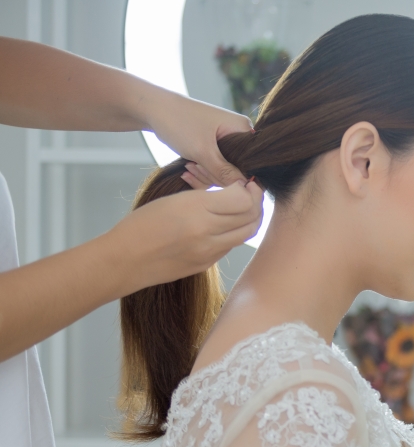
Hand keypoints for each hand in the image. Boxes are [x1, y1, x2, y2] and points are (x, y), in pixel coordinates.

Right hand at [105, 180, 263, 289]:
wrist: (125, 259)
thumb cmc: (142, 223)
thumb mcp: (174, 199)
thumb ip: (207, 195)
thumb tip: (235, 190)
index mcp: (196, 210)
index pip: (244, 200)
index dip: (250, 189)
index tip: (246, 182)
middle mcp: (207, 233)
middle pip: (251, 218)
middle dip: (257, 203)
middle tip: (251, 193)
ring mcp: (209, 252)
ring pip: (246, 234)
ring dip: (250, 219)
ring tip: (242, 207)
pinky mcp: (207, 264)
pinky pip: (231, 246)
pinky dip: (235, 232)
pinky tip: (225, 224)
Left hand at [140, 89, 251, 186]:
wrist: (153, 109)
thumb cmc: (179, 122)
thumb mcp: (202, 151)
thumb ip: (224, 172)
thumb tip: (245, 190)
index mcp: (243, 130)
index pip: (252, 164)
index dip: (237, 177)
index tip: (214, 176)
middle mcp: (238, 135)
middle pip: (238, 170)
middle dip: (215, 175)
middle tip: (194, 167)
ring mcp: (225, 142)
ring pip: (224, 172)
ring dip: (205, 174)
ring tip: (188, 167)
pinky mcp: (213, 148)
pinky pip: (214, 168)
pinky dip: (201, 172)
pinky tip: (187, 171)